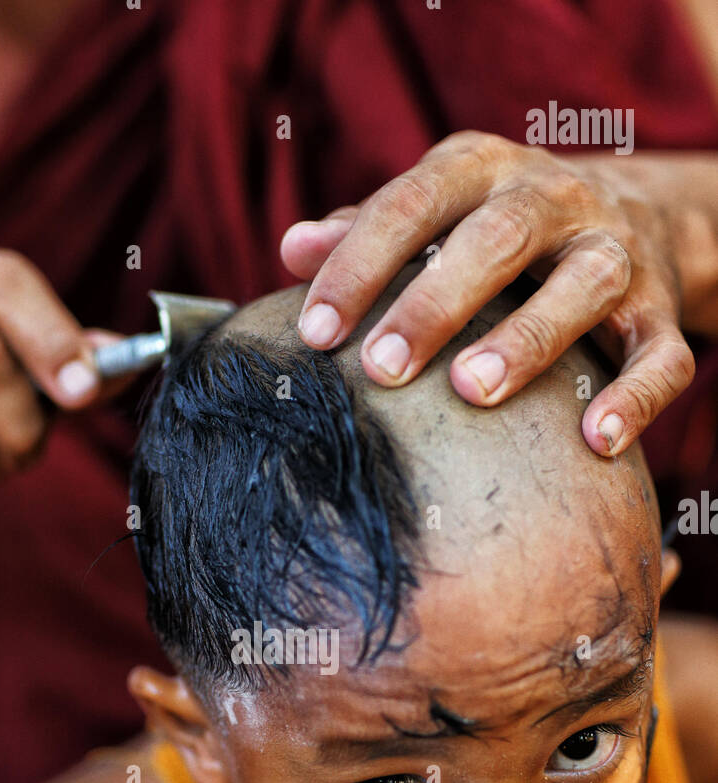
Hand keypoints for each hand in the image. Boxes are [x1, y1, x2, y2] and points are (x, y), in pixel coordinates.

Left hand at [281, 131, 695, 456]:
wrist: (639, 214)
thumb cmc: (501, 228)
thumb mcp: (438, 210)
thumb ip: (370, 229)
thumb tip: (292, 249)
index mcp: (484, 171)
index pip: (414, 204)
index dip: (361, 265)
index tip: (317, 333)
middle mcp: (556, 200)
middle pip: (497, 238)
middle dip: (436, 303)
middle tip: (384, 369)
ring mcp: (617, 254)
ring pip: (581, 287)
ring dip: (528, 338)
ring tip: (473, 390)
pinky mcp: (661, 312)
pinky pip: (661, 356)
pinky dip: (635, 395)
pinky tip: (596, 439)